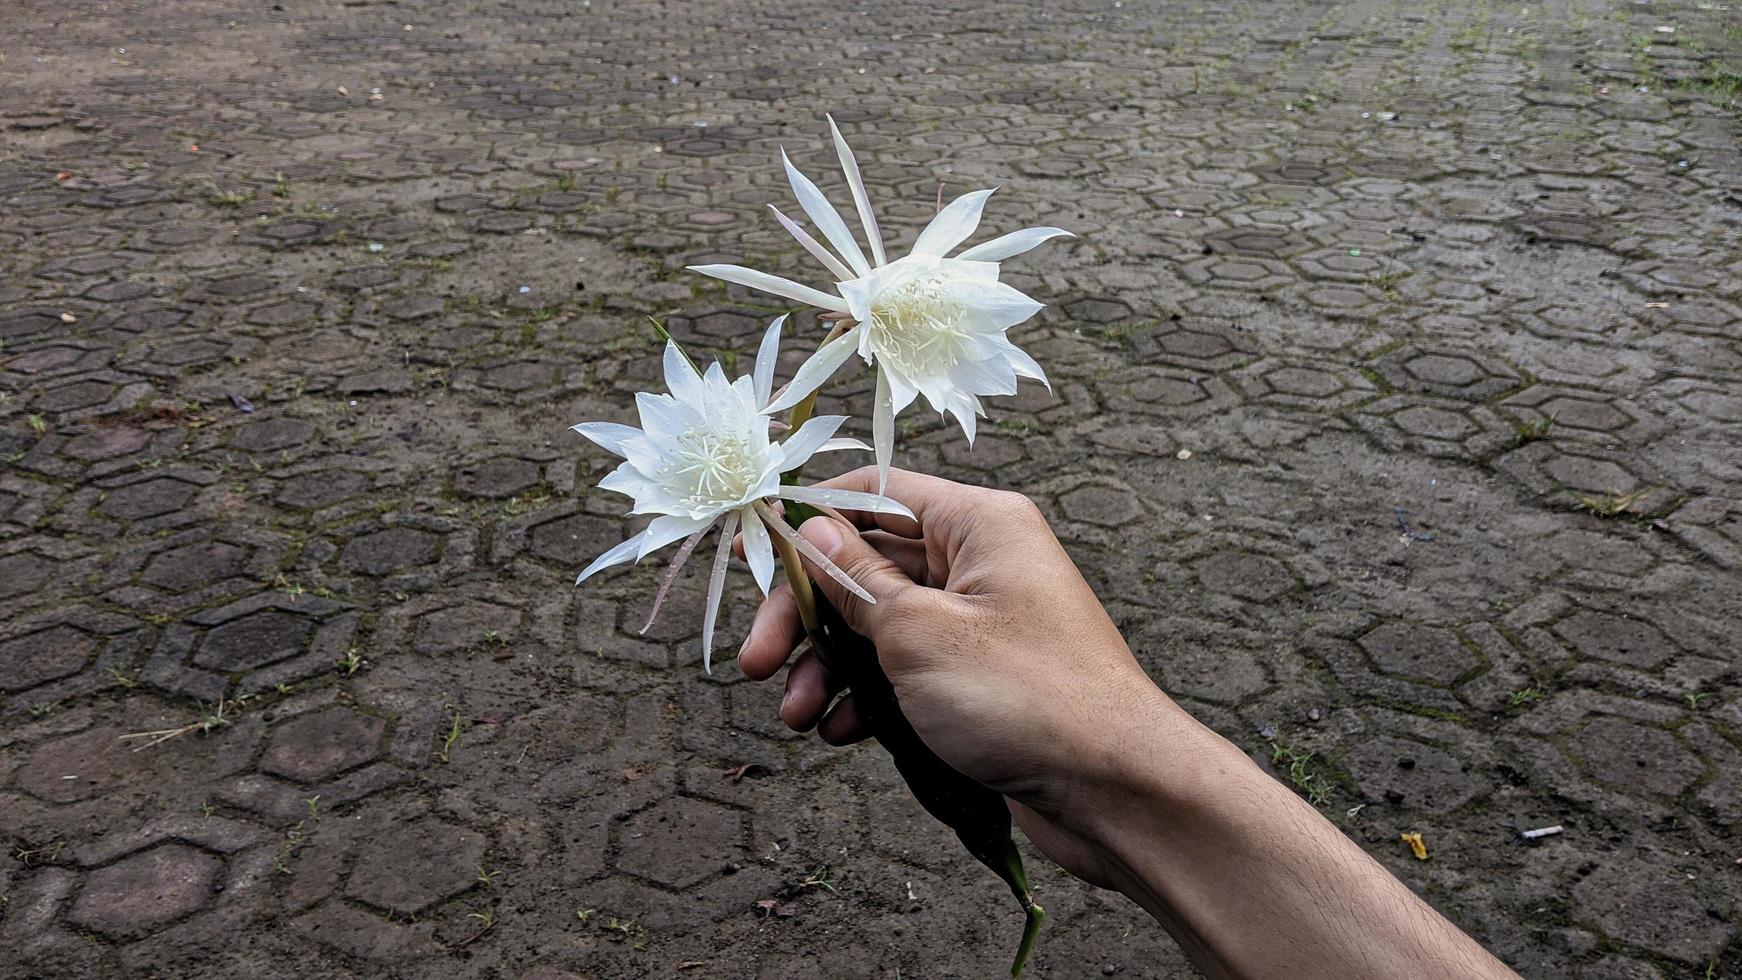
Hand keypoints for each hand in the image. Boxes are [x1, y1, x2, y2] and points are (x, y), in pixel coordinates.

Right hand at [737, 466, 1179, 885]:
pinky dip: (867, 698)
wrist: (1117, 792)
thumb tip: (808, 527)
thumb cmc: (1028, 697)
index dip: (805, 519)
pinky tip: (843, 734)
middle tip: (754, 661)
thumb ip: (856, 579)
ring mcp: (979, 623)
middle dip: (805, 615)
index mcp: (977, 523)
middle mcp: (980, 562)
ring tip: (797, 715)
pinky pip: (904, 672)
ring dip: (828, 667)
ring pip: (877, 626)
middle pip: (864, 564)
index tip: (747, 554)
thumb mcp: (919, 632)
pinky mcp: (978, 680)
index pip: (873, 492)